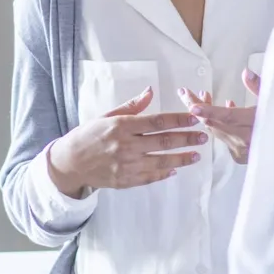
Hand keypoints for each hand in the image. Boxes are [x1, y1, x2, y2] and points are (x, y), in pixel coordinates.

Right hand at [48, 87, 206, 196]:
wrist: (70, 162)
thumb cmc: (88, 135)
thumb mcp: (107, 115)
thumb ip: (131, 106)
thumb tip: (150, 92)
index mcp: (122, 126)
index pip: (157, 121)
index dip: (178, 120)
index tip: (194, 118)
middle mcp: (126, 145)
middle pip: (163, 142)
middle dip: (187, 139)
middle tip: (203, 137)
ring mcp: (126, 165)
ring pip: (161, 162)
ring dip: (181, 158)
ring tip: (196, 155)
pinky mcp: (124, 181)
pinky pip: (149, 177)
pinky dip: (164, 174)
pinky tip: (175, 170)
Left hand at [184, 69, 261, 164]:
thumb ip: (259, 86)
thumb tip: (246, 73)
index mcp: (255, 124)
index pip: (228, 116)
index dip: (209, 110)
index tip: (192, 105)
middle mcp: (246, 139)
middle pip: (214, 122)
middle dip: (197, 107)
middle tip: (185, 93)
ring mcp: (241, 150)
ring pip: (216, 130)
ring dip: (207, 114)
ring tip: (203, 95)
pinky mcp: (239, 156)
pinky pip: (222, 137)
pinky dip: (219, 124)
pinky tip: (222, 111)